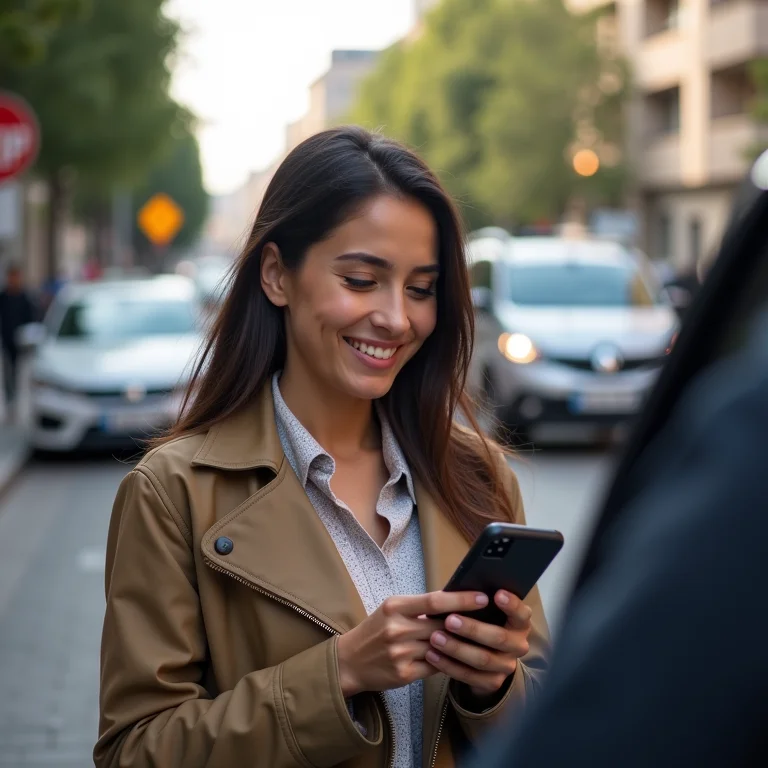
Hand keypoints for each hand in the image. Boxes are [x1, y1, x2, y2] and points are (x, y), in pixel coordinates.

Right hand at [336, 591, 489, 696]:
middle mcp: (397, 629)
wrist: (349, 661)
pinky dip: (449, 661)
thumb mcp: (391, 609)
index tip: (483, 597)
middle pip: (442, 625)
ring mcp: (401, 653)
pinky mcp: (404, 674)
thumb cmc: (375, 631)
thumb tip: (452, 600)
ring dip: (462, 643)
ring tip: (482, 638)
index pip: (434, 601)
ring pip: (442, 647)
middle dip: (467, 622)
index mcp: (395, 607)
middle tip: (491, 618)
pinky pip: (435, 666)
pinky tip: (461, 657)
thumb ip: (418, 606)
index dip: (461, 599)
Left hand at [425, 590, 532, 695]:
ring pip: (483, 659)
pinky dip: (449, 665)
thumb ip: (478, 602)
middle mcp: (518, 645)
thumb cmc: (482, 622)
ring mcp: (507, 666)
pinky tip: (432, 655)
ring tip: (435, 638)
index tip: (497, 594)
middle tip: (450, 620)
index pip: (521, 613)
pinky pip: (470, 676)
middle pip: (499, 638)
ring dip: (457, 648)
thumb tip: (458, 589)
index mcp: (519, 623)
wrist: (486, 657)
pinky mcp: (493, 682)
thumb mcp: (486, 611)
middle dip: (473, 629)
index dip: (512, 605)